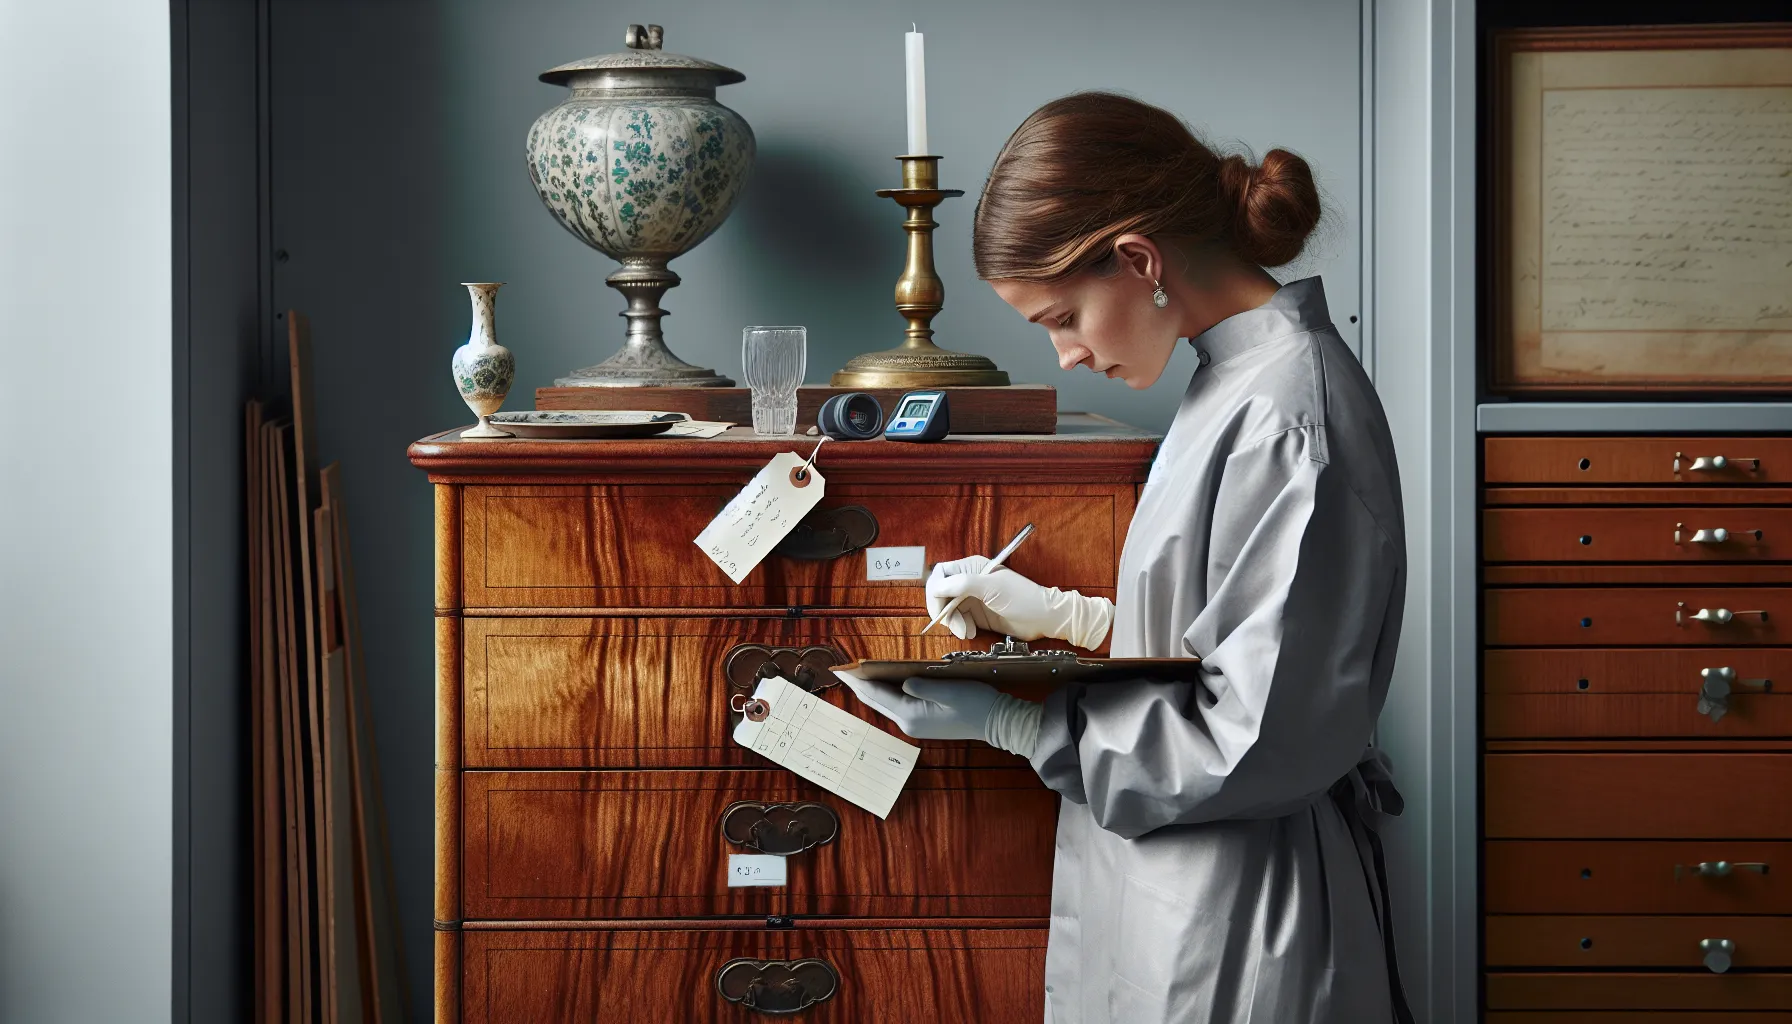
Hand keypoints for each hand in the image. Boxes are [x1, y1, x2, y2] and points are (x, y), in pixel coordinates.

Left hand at [833, 668, 1042, 756]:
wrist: (996, 723)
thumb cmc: (975, 703)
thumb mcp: (948, 689)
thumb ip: (921, 685)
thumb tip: (902, 682)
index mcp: (911, 714)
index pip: (876, 694)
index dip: (857, 680)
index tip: (841, 669)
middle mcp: (908, 723)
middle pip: (876, 701)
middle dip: (858, 685)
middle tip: (842, 671)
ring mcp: (914, 725)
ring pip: (884, 704)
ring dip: (871, 690)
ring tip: (857, 676)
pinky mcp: (922, 723)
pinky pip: (896, 706)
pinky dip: (885, 694)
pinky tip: (882, 685)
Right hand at [926, 555, 1115, 648]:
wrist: (1043, 618)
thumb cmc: (1024, 598)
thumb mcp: (992, 588)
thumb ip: (962, 584)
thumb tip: (936, 586)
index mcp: (972, 567)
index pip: (941, 574)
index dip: (935, 590)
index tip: (939, 607)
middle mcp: (969, 581)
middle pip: (941, 593)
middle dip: (943, 610)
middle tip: (951, 624)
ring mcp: (972, 598)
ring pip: (947, 609)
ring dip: (952, 622)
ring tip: (965, 631)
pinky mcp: (977, 614)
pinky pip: (958, 620)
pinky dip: (960, 628)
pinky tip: (970, 632)